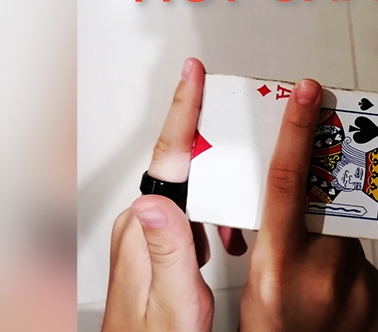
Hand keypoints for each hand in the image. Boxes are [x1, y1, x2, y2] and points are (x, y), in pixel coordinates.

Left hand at [102, 58, 245, 331]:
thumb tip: (156, 199)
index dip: (185, 110)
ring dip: (217, 195)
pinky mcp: (155, 239)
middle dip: (210, 143)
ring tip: (236, 219)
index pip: (169, 157)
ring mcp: (147, 229)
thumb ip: (169, 251)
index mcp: (146, 229)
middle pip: (181, 163)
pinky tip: (223, 239)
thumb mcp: (174, 302)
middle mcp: (142, 222)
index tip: (193, 75)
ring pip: (189, 188)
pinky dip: (211, 218)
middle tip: (234, 115)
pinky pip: (188, 210)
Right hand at [240, 79, 377, 331]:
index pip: (287, 182)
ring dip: (334, 248)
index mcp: (279, 264)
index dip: (296, 130)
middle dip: (321, 208)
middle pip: (328, 208)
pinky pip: (367, 266)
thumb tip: (290, 199)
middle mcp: (322, 273)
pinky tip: (335, 295)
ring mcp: (358, 288)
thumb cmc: (271, 328)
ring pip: (349, 239)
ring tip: (317, 281)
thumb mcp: (256, 276)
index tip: (308, 92)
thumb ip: (274, 234)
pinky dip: (351, 272)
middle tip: (311, 232)